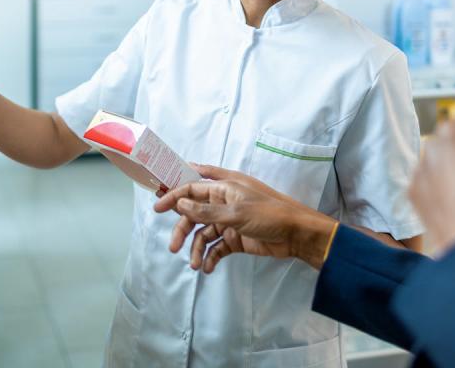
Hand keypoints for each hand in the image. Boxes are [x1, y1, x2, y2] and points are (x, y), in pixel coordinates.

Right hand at [154, 166, 336, 272]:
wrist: (297, 235)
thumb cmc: (269, 215)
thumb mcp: (236, 212)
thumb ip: (207, 210)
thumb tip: (180, 203)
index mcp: (225, 187)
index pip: (193, 188)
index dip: (174, 196)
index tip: (157, 208)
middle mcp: (224, 202)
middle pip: (194, 213)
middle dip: (183, 229)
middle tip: (173, 247)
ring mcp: (229, 221)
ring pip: (204, 233)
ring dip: (197, 248)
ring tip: (194, 264)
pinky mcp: (235, 239)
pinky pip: (216, 247)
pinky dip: (210, 257)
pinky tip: (207, 268)